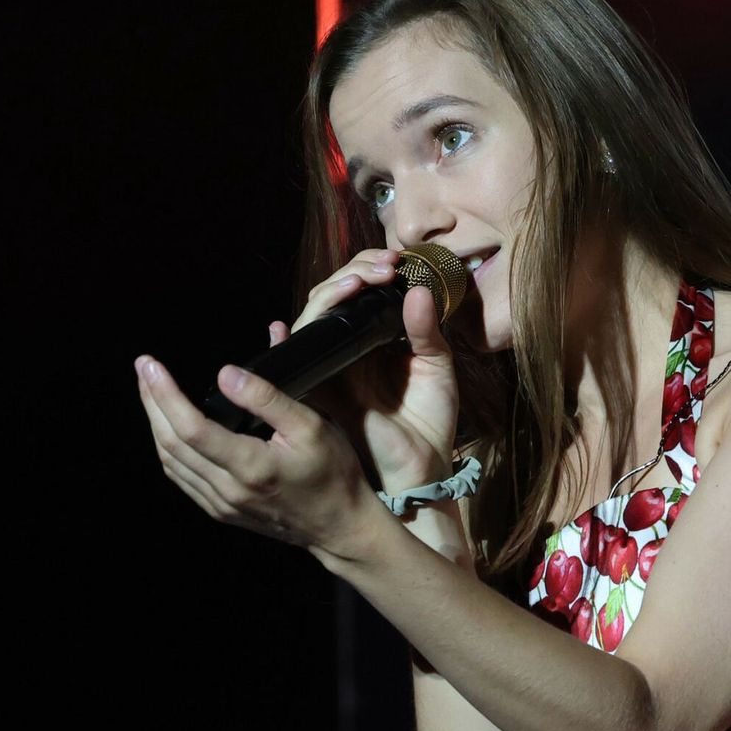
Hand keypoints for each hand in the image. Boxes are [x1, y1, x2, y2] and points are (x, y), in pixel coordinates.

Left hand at [135, 353, 382, 559]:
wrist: (340, 526)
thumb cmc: (332, 474)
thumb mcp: (311, 426)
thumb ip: (267, 399)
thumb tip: (226, 374)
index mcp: (251, 467)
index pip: (191, 429)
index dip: (165, 395)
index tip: (152, 365)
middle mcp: (229, 490)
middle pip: (171, 444)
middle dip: (152, 402)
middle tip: (144, 369)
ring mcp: (222, 504)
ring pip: (171, 462)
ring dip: (155, 424)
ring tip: (151, 391)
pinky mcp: (222, 510)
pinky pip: (183, 478)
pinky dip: (169, 449)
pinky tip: (169, 428)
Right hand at [278, 248, 460, 489]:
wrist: (421, 469)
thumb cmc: (429, 423)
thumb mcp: (437, 368)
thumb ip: (427, 331)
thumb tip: (417, 291)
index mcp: (378, 337)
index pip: (366, 289)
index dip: (375, 268)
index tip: (400, 262)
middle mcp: (351, 345)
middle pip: (337, 292)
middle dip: (357, 270)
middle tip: (386, 266)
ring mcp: (333, 363)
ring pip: (316, 313)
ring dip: (333, 290)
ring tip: (359, 281)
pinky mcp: (320, 385)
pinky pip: (299, 351)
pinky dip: (295, 331)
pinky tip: (293, 320)